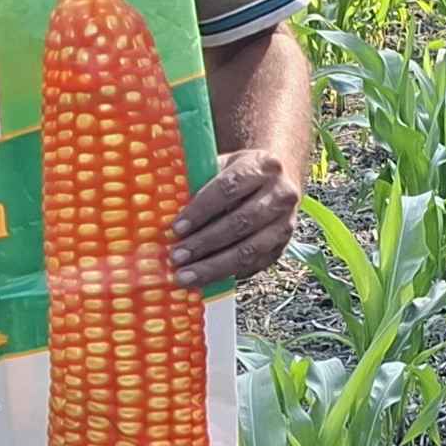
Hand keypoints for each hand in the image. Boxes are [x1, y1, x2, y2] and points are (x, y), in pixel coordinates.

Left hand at [169, 146, 298, 291]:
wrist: (277, 181)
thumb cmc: (238, 174)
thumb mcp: (221, 166)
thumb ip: (197, 181)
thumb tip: (160, 206)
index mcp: (263, 166)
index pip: (229, 188)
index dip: (200, 210)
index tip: (175, 228)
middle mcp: (281, 194)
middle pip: (240, 222)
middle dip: (204, 242)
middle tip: (176, 256)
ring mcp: (285, 223)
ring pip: (249, 249)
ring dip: (214, 266)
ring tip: (185, 275)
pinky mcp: (281, 247)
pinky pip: (253, 266)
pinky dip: (226, 275)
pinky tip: (203, 280)